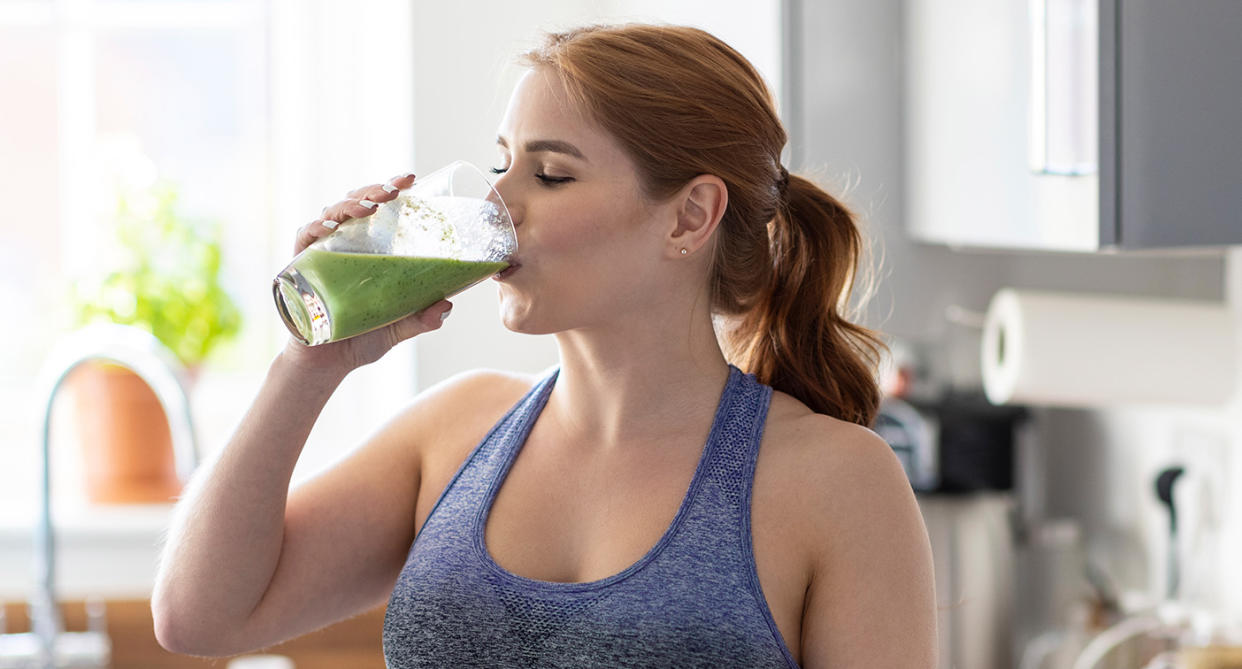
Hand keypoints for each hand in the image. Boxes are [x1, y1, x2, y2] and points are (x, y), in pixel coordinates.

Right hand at [282, 172, 451, 374]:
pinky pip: (304, 239)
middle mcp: (343, 245)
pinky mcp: (300, 268)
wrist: (326, 365)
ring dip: (350, 205)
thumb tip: (447, 306)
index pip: (378, 209)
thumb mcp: (398, 328)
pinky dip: (316, 228)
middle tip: (395, 189)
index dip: (390, 189)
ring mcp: (320, 254)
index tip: (411, 178)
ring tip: (371, 206)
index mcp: (367, 250)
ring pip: (331, 214)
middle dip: (374, 190)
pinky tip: (331, 226)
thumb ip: (420, 318)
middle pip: (355, 205)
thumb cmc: (360, 339)